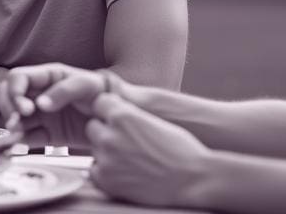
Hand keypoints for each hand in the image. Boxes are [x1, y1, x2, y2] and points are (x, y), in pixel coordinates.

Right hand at [0, 63, 121, 148]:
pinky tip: (23, 143)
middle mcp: (39, 94)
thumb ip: (63, 91)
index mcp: (46, 76)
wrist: (114, 119)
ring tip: (17, 135)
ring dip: (12, 126)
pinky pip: (26, 137)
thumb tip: (40, 104)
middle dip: (8, 108)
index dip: (15, 93)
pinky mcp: (46, 133)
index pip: (18, 78)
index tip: (25, 109)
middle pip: (8, 96)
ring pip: (14, 117)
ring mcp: (41, 114)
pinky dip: (20, 141)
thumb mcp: (87, 85)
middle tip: (17, 122)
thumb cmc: (103, 94)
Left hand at [85, 93, 212, 208]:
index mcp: (122, 116)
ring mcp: (106, 160)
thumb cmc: (179, 148)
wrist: (193, 178)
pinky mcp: (106, 181)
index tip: (119, 118)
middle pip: (92, 127)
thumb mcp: (152, 119)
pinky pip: (94, 171)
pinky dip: (106, 172)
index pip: (99, 103)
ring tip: (132, 159)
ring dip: (106, 152)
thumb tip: (111, 105)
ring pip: (95, 149)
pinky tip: (126, 172)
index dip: (109, 110)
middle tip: (126, 142)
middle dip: (105, 131)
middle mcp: (109, 136)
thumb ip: (128, 113)